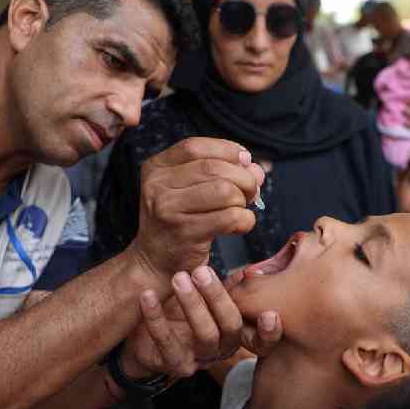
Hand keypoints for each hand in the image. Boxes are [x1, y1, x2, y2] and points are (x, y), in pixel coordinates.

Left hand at [121, 266, 280, 378]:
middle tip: (201, 271)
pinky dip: (155, 316)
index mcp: (234, 334)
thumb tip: (251, 270)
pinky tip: (148, 295)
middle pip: (230, 327)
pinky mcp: (172, 363)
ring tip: (178, 278)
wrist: (144, 340)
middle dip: (217, 297)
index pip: (260, 340)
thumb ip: (230, 288)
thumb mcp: (208, 300)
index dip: (269, 332)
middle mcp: (221, 349)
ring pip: (204, 335)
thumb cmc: (181, 313)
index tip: (269, 314)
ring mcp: (198, 359)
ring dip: (192, 304)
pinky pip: (165, 341)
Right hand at [129, 138, 264, 277]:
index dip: (226, 150)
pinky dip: (245, 220)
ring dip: (243, 200)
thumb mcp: (189, 189)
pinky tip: (239, 225)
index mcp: (156, 168)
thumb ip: (222, 172)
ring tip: (240, 209)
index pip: (195, 147)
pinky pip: (229, 218)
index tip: (244, 160)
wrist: (155, 262)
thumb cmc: (178, 221)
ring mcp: (169, 210)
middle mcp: (157, 186)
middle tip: (251, 191)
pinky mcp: (185, 233)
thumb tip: (254, 168)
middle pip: (214, 168)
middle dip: (243, 177)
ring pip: (225, 191)